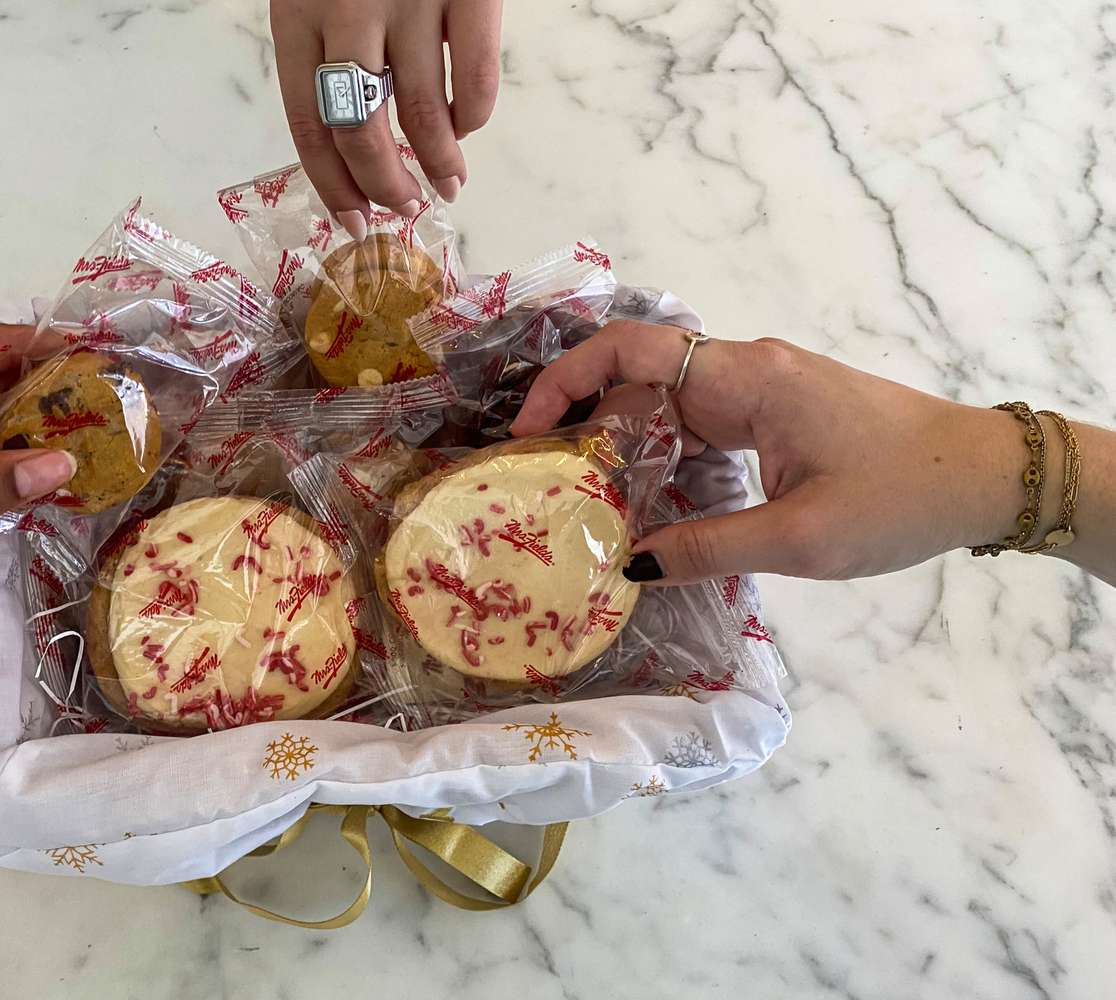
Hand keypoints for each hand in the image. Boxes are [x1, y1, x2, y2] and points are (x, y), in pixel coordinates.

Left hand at [271, 0, 501, 238]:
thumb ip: (325, 50)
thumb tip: (353, 141)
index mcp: (298, 17)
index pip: (309, 125)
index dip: (334, 186)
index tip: (355, 222)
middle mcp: (349, 11)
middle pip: (360, 131)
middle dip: (386, 185)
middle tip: (406, 205)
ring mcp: (411, 1)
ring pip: (421, 111)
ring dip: (438, 161)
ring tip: (449, 182)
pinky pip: (475, 75)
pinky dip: (473, 115)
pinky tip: (467, 125)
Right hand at [511, 322, 1043, 584]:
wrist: (988, 476)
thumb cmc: (901, 499)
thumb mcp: (799, 539)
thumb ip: (705, 549)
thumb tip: (625, 563)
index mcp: (747, 380)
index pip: (630, 350)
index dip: (565, 380)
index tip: (528, 431)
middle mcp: (747, 370)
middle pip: (638, 376)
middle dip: (584, 422)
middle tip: (545, 482)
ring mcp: (764, 388)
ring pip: (667, 402)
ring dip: (624, 443)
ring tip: (584, 499)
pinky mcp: (779, 412)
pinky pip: (700, 422)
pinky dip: (665, 454)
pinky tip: (649, 502)